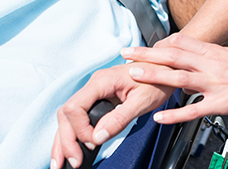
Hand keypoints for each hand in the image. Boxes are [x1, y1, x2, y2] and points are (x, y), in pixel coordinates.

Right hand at [51, 64, 173, 168]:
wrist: (166, 69)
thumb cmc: (158, 79)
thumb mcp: (142, 101)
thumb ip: (119, 118)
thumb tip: (97, 137)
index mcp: (102, 81)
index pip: (75, 108)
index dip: (80, 129)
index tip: (93, 143)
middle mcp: (94, 85)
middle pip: (67, 114)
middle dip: (66, 140)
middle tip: (73, 161)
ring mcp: (94, 92)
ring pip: (68, 117)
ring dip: (63, 140)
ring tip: (61, 163)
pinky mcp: (98, 99)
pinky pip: (78, 117)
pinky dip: (72, 134)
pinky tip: (71, 148)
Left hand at [121, 33, 227, 123]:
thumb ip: (213, 59)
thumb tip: (196, 63)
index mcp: (216, 52)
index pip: (182, 42)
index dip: (160, 43)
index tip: (142, 44)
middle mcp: (213, 64)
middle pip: (174, 56)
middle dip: (148, 54)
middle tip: (127, 53)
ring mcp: (217, 83)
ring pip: (180, 78)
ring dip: (154, 76)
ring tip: (133, 75)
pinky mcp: (223, 103)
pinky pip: (194, 109)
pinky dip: (175, 114)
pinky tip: (160, 118)